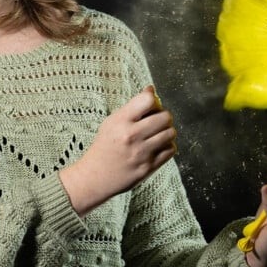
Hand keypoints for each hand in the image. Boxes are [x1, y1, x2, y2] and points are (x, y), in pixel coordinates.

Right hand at [59, 86, 176, 216]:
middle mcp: (132, 135)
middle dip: (164, 116)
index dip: (153, 100)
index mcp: (121, 121)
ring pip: (170, 133)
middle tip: (157, 121)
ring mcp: (141, 153)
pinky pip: (170, 150)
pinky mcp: (148, 167)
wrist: (95, 176)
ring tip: (157, 134)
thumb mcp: (112, 121)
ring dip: (167, 131)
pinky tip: (158, 146)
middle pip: (165, 117)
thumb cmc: (104, 145)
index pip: (148, 100)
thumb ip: (133, 106)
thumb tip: (151, 89)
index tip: (150, 106)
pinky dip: (167, 146)